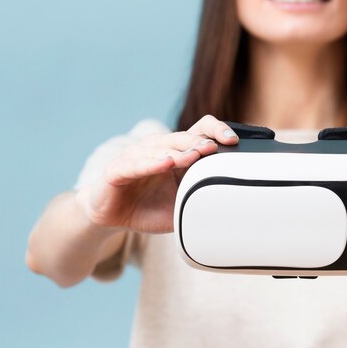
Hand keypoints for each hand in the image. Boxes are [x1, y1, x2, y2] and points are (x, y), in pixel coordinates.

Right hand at [75, 115, 238, 233]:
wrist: (113, 217)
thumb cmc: (149, 208)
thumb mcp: (182, 206)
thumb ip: (201, 201)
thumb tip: (232, 207)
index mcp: (177, 152)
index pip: (199, 130)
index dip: (215, 131)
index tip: (232, 141)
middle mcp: (157, 149)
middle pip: (181, 137)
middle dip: (199, 142)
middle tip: (214, 148)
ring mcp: (136, 157)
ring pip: (160, 149)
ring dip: (178, 152)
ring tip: (194, 156)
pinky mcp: (117, 170)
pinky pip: (135, 165)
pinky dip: (151, 164)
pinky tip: (165, 164)